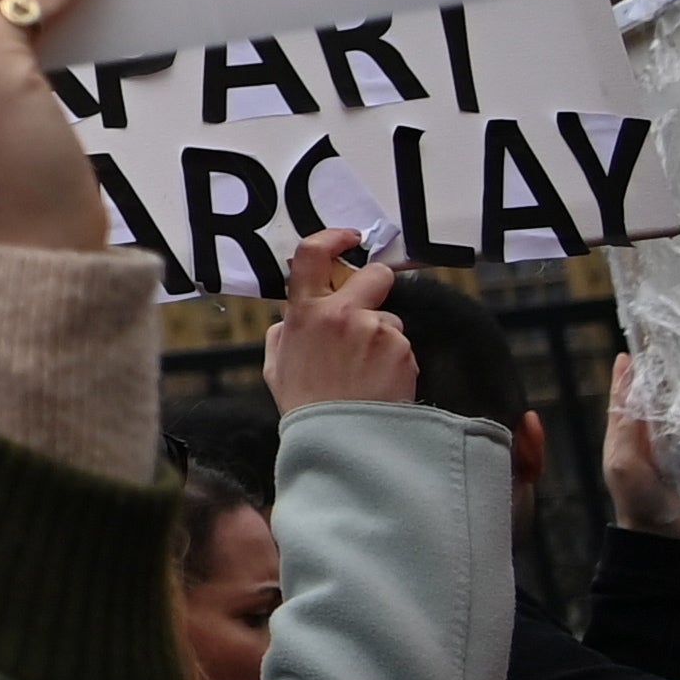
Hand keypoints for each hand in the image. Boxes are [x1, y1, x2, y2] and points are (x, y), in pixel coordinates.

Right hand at [265, 229, 415, 410]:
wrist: (341, 442)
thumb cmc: (305, 405)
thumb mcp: (276, 364)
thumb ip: (284, 333)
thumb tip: (293, 320)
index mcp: (306, 313)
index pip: (314, 254)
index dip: (333, 237)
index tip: (348, 238)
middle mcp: (343, 314)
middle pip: (377, 274)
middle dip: (377, 286)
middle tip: (368, 313)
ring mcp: (377, 332)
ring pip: (390, 319)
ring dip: (383, 337)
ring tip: (366, 372)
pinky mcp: (403, 352)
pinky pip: (402, 346)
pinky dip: (394, 361)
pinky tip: (379, 383)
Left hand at [608, 365, 679, 540]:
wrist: (663, 534)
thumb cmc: (639, 500)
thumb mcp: (625, 465)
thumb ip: (626, 431)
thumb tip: (627, 394)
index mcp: (620, 437)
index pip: (621, 400)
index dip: (624, 377)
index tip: (628, 353)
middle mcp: (639, 440)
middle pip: (645, 402)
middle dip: (650, 380)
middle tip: (661, 353)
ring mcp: (662, 450)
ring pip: (667, 414)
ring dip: (673, 395)